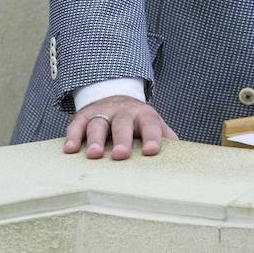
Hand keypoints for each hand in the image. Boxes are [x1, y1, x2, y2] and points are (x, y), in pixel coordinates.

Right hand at [63, 95, 177, 159]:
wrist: (115, 97)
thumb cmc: (138, 122)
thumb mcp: (154, 125)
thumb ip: (166, 138)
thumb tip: (184, 157)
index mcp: (145, 116)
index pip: (151, 125)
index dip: (152, 137)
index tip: (152, 151)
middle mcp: (123, 112)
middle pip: (123, 123)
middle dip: (122, 139)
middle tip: (121, 156)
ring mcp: (102, 113)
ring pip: (98, 124)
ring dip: (95, 139)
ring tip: (94, 155)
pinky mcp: (83, 116)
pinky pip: (76, 125)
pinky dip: (72, 136)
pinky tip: (69, 150)